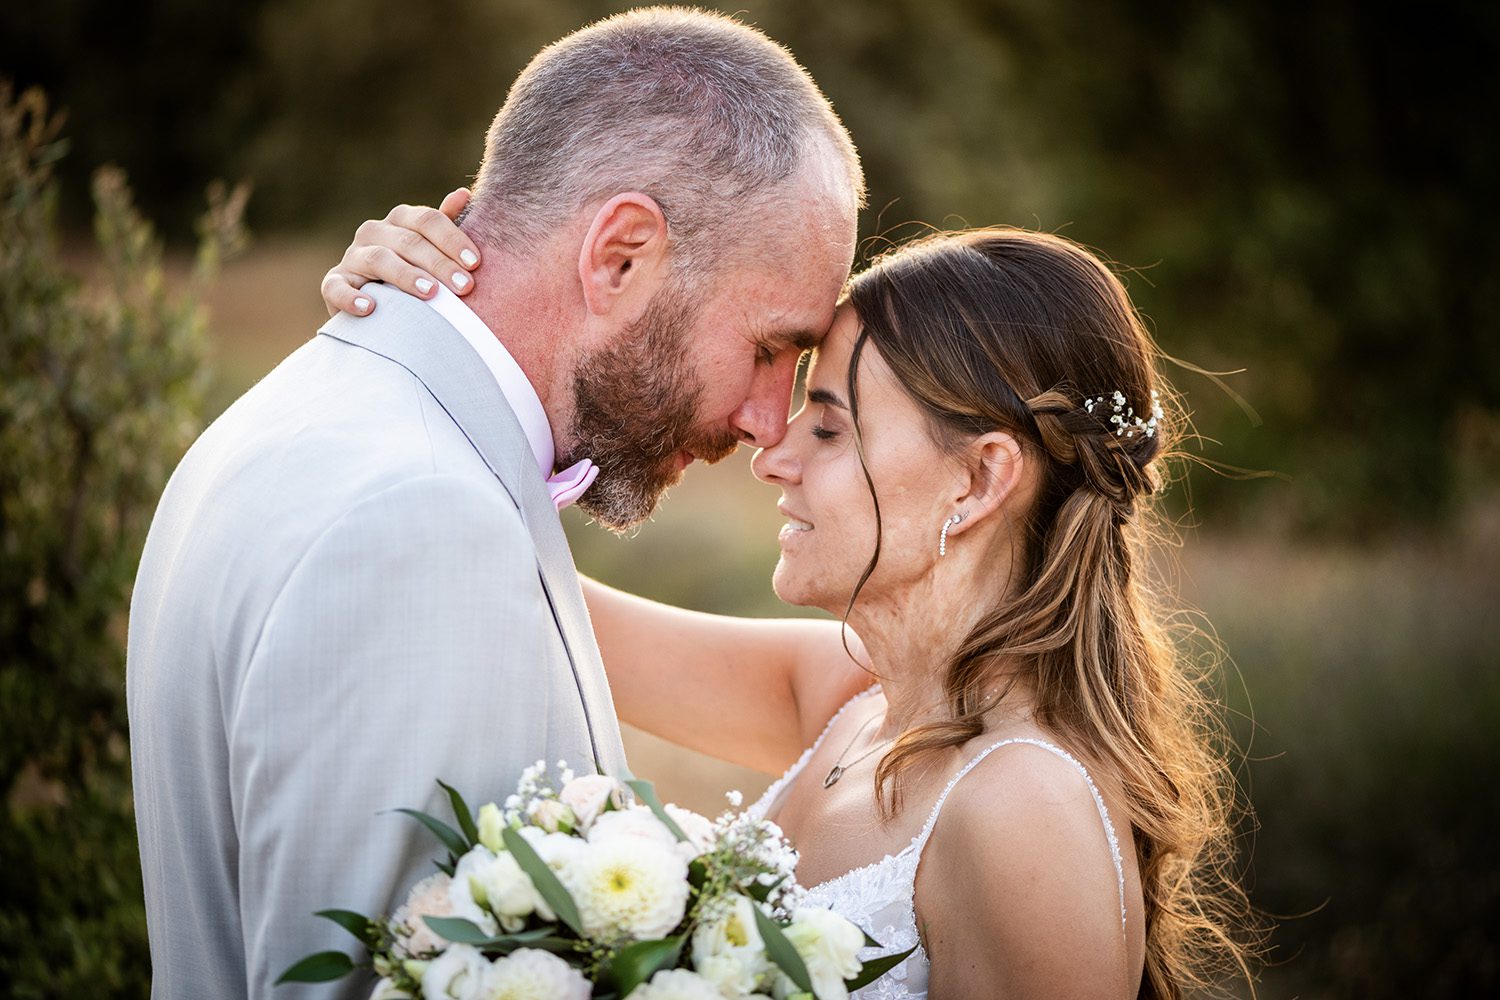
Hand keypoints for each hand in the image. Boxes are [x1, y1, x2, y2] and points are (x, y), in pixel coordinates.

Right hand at [320, 187, 479, 316]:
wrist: (377, 305)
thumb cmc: (415, 270)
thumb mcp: (431, 247)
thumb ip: (446, 224)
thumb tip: (464, 194)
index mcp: (401, 219)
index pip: (427, 220)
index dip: (453, 239)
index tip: (475, 263)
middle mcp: (373, 231)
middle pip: (409, 241)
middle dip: (439, 263)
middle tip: (464, 286)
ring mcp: (352, 256)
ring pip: (378, 259)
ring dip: (406, 275)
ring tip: (430, 293)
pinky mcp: (333, 283)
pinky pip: (337, 287)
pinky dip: (351, 297)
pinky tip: (370, 308)